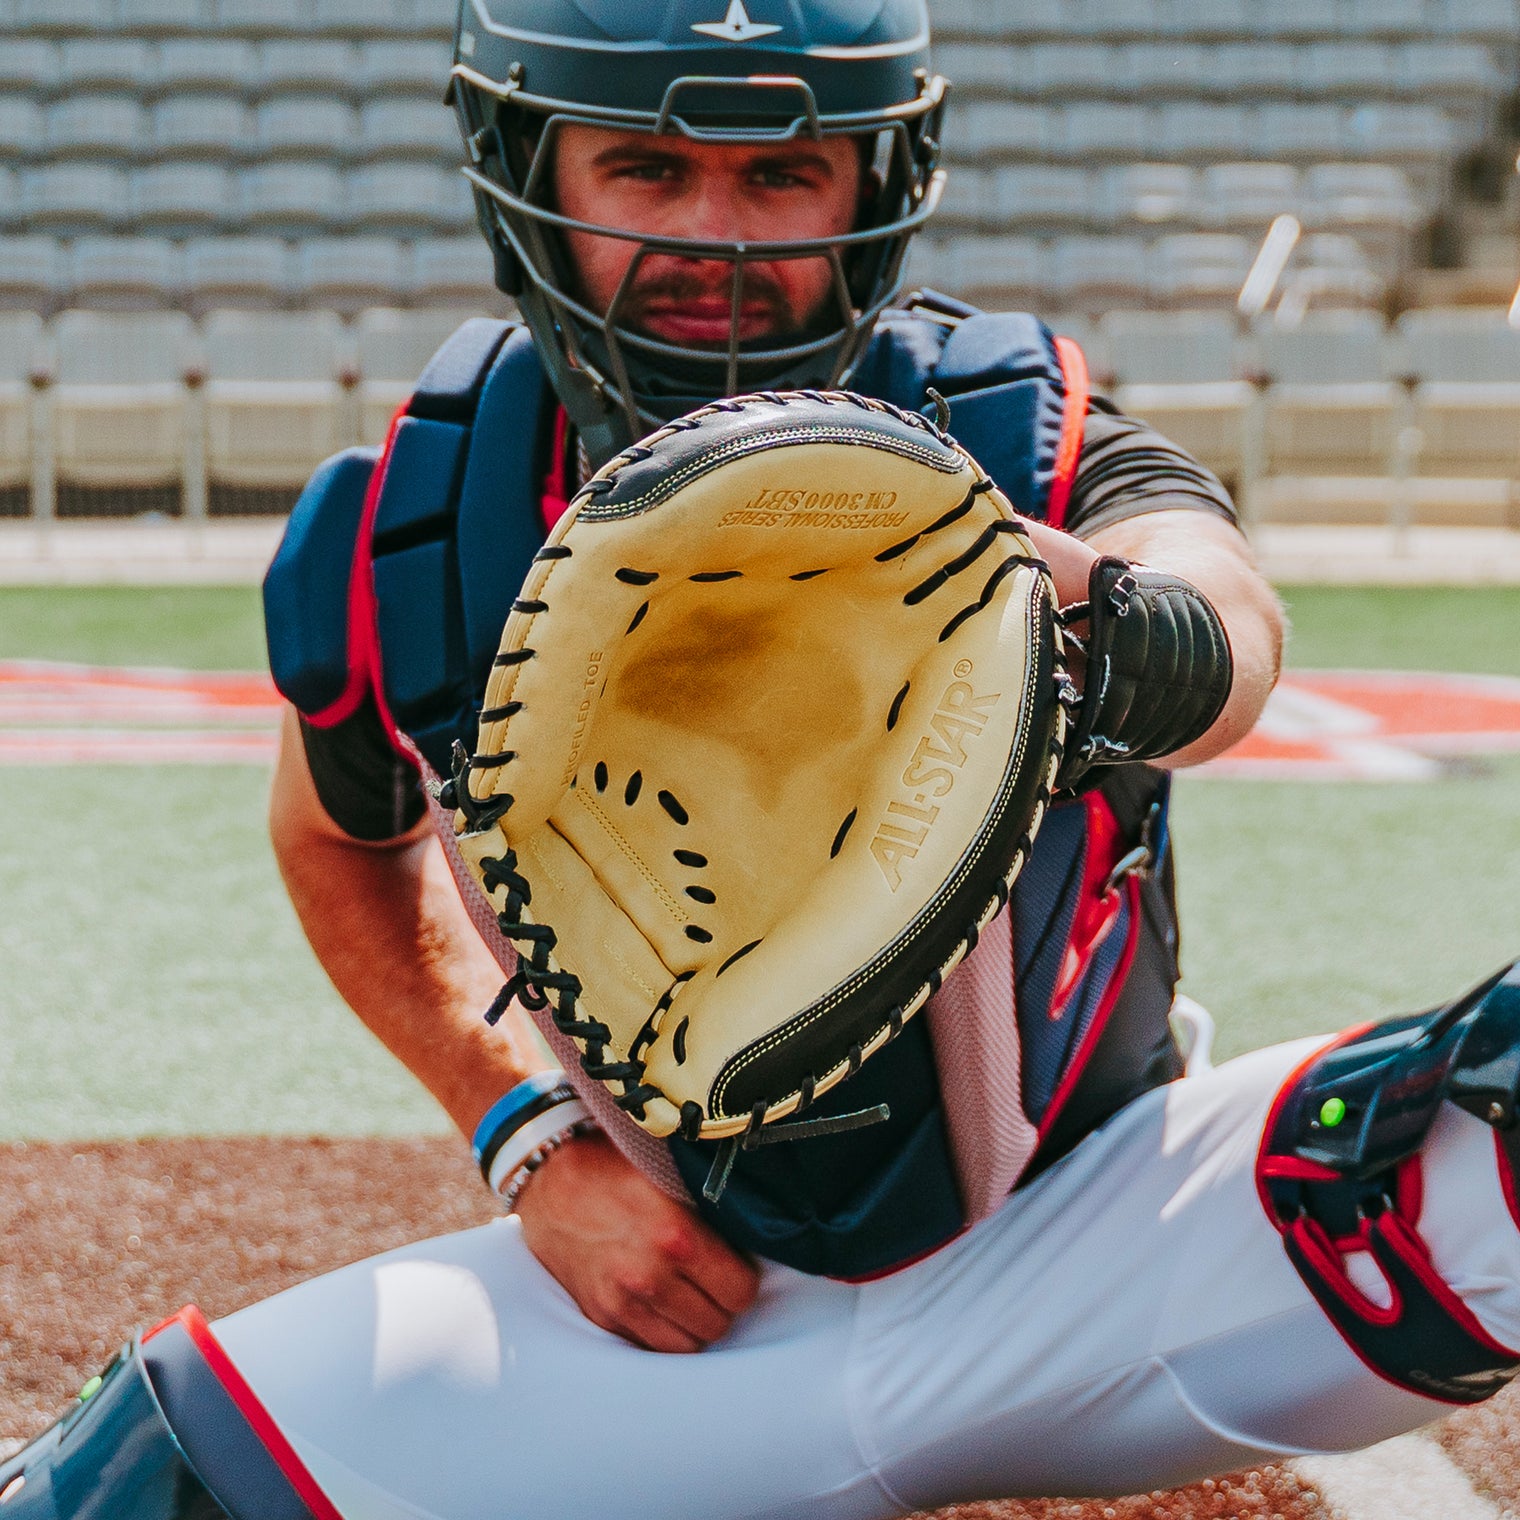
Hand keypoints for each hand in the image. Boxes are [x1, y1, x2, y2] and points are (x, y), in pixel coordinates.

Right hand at [513, 1130, 759, 1352]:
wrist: (550, 1182)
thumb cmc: (617, 1169)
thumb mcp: (670, 1176)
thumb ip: (709, 1209)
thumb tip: (756, 1226)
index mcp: (676, 1236)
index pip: (741, 1290)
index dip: (743, 1278)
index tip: (735, 1265)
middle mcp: (650, 1276)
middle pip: (718, 1324)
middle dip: (721, 1303)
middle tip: (713, 1281)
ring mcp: (623, 1302)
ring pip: (687, 1345)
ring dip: (694, 1324)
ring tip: (690, 1295)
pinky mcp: (602, 1316)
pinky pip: (651, 1347)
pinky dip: (663, 1332)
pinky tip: (663, 1305)